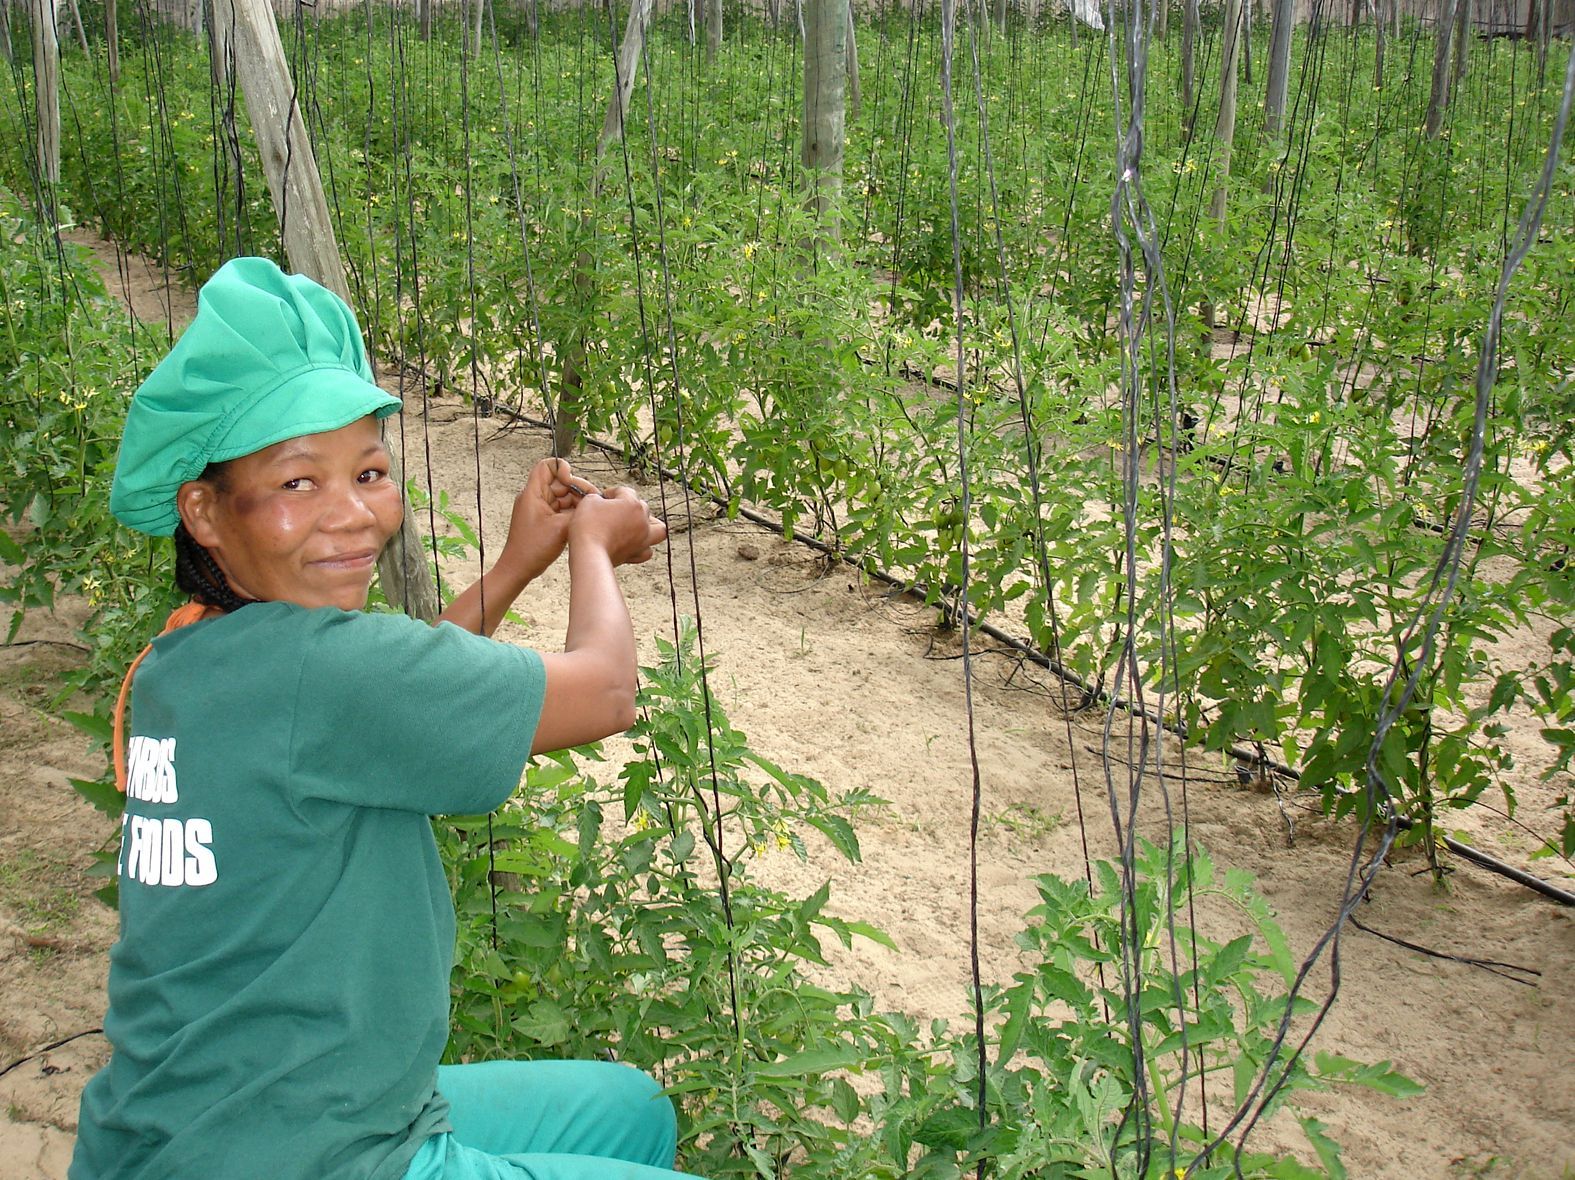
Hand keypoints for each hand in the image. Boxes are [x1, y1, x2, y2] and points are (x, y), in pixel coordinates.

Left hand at [501, 458, 599, 581]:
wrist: (519, 569)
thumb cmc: (532, 549)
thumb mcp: (561, 527)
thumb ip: (578, 511)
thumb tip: (593, 503)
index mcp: (533, 493)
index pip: (546, 466)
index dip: (562, 468)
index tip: (572, 482)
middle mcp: (536, 497)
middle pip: (560, 482)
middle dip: (577, 489)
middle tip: (591, 502)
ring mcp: (541, 508)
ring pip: (564, 496)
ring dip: (577, 502)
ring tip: (587, 514)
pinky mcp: (545, 519)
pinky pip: (562, 508)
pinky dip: (572, 512)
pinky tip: (581, 521)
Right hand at [568, 485, 666, 566]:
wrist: (589, 553)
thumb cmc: (588, 525)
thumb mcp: (589, 501)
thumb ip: (598, 497)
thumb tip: (600, 501)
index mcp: (633, 504)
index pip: (624, 491)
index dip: (611, 493)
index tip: (601, 498)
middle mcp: (642, 520)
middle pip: (642, 506)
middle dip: (628, 506)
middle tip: (612, 511)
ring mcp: (643, 538)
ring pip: (658, 529)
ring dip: (650, 525)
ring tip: (638, 525)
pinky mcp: (637, 555)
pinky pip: (647, 551)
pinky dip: (643, 547)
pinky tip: (634, 544)